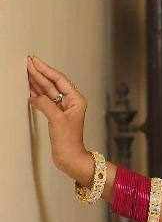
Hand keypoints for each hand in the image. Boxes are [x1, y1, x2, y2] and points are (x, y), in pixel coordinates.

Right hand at [26, 54, 92, 182]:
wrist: (70, 159)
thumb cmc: (69, 143)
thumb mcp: (57, 120)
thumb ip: (45, 104)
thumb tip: (35, 96)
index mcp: (76, 100)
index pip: (59, 80)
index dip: (46, 70)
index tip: (34, 61)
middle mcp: (70, 102)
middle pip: (52, 83)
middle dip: (39, 73)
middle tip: (27, 63)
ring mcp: (63, 109)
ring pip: (47, 91)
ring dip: (36, 82)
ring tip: (25, 71)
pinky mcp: (56, 116)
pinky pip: (45, 100)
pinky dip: (36, 94)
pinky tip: (29, 87)